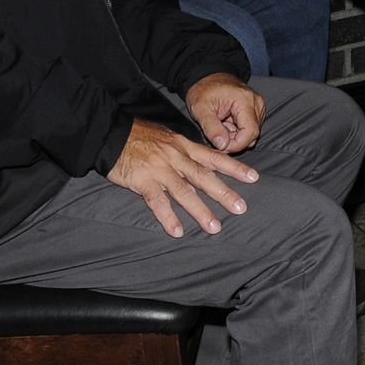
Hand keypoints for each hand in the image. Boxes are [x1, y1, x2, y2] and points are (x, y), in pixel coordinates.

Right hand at [105, 118, 259, 237]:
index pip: (215, 157)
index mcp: (185, 146)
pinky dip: (168, 217)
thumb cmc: (140, 136)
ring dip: (200, 211)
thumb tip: (205, 162)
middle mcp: (176, 157)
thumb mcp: (169, 137)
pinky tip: (177, 231)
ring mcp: (160, 169)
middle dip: (224, 193)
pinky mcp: (142, 181)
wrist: (111, 132)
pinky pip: (157, 201)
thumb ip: (186, 151)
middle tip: (241, 208)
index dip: (235, 168)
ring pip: (184, 191)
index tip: (254, 177)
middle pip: (204, 176)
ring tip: (214, 227)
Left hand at [185, 72, 267, 152]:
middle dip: (235, 140)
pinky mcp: (256, 109)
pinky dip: (238, 131)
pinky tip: (227, 124)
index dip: (237, 144)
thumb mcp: (200, 109)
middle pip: (253, 134)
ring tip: (221, 126)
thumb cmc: (204, 91)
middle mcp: (256, 102)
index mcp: (244, 100)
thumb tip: (223, 145)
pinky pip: (251, 127)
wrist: (208, 77)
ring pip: (252, 132)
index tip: (221, 146)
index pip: (250, 132)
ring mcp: (258, 105)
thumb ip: (211, 128)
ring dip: (236, 136)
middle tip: (218, 135)